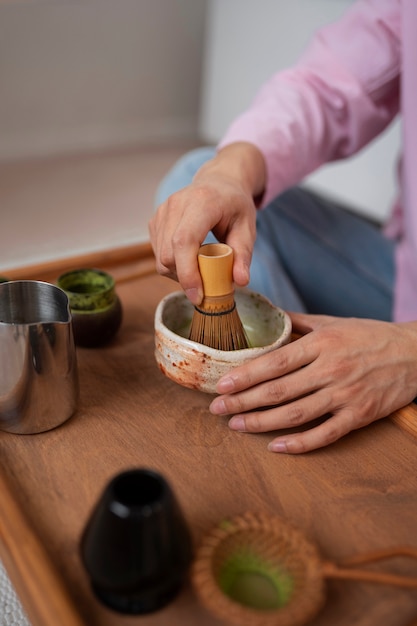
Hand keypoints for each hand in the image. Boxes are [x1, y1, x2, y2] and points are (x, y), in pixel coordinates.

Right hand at [148, 143, 264, 304]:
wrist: (219, 182)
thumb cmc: (234, 206)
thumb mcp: (248, 228)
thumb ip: (244, 255)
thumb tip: (240, 282)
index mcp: (201, 202)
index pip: (184, 241)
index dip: (188, 272)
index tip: (198, 295)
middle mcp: (176, 204)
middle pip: (168, 254)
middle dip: (184, 278)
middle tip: (205, 285)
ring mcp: (162, 211)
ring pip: (160, 257)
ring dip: (178, 273)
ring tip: (199, 269)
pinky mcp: (155, 220)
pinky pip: (157, 252)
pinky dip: (172, 264)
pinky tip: (189, 259)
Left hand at [209, 313, 416, 452]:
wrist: (415, 353)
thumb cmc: (369, 336)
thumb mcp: (333, 323)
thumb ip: (299, 323)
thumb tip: (268, 317)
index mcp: (322, 344)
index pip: (275, 362)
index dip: (245, 375)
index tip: (222, 384)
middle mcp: (331, 369)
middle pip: (278, 391)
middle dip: (243, 402)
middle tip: (218, 409)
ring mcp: (345, 395)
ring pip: (295, 414)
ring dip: (261, 423)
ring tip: (237, 426)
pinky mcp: (359, 415)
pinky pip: (325, 434)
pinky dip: (299, 443)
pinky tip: (276, 446)